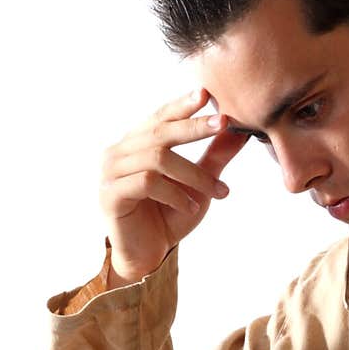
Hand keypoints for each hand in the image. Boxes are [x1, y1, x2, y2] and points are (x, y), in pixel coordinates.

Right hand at [99, 89, 247, 284]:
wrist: (148, 255)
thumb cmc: (169, 216)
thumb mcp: (198, 184)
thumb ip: (214, 157)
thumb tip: (238, 131)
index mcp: (137, 144)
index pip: (160, 117)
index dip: (182, 105)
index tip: (207, 94)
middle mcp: (119, 152)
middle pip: (159, 132)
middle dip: (194, 127)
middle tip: (222, 123)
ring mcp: (111, 172)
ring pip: (158, 159)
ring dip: (194, 174)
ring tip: (217, 192)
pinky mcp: (110, 194)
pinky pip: (147, 183)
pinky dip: (175, 193)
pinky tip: (190, 207)